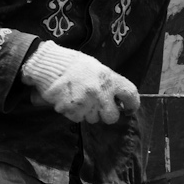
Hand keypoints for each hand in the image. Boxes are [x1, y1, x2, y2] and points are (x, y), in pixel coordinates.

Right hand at [21, 42, 139, 124]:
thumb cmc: (76, 65)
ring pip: (94, 119)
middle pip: (112, 117)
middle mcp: (100, 93)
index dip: (133, 104)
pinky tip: (70, 99)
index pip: (131, 95)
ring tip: (80, 97)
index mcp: (110, 79)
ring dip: (89, 113)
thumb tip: (120, 100)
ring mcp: (86, 103)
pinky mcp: (72, 110)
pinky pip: (78, 118)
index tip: (129, 108)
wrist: (50, 64)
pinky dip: (75, 112)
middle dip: (107, 115)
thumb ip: (110, 84)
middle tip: (101, 107)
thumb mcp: (98, 69)